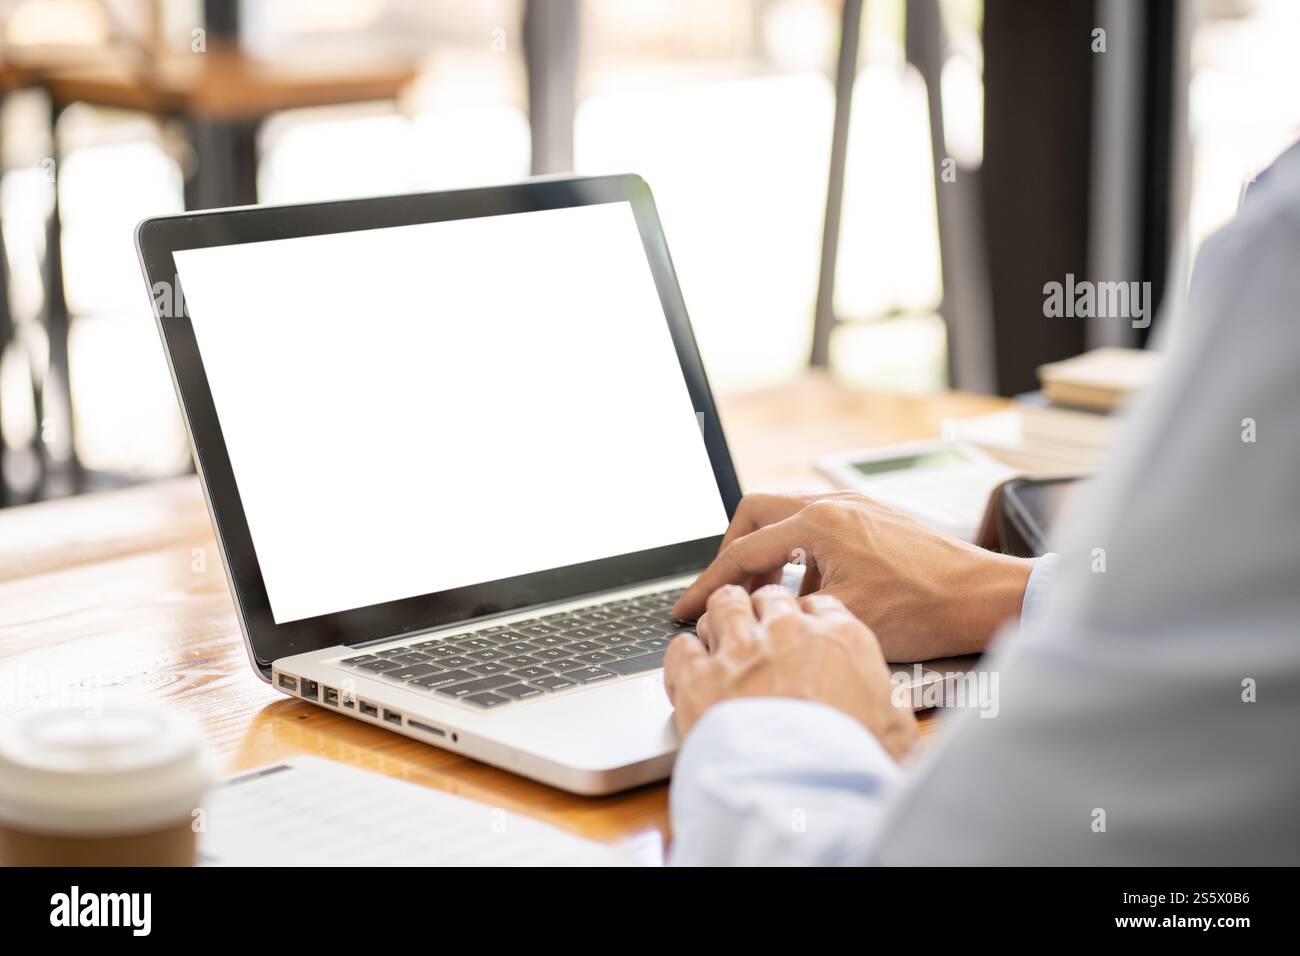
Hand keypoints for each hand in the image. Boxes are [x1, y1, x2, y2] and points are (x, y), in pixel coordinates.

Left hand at [664, 584, 919, 759]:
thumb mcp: (896, 732)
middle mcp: (787, 633)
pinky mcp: (700, 677)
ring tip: (718, 642)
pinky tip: (689, 673)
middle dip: (759, 611)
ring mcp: (741, 651)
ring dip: (719, 620)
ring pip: (722, 605)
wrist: (804, 792)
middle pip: (766, 597)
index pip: (818, 604)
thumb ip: (892, 708)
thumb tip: (894, 708)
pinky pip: (683, 647)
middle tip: (754, 635)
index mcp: (840, 639)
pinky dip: (684, 657)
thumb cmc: (851, 763)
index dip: (803, 617)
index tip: (798, 630)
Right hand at [672, 492, 1033, 660]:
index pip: (744, 551)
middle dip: (731, 553)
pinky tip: (808, 589)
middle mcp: (833, 503)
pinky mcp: (871, 517)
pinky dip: (797, 552)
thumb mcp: (841, 620)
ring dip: (766, 553)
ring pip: (785, 516)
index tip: (686, 608)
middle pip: (755, 513)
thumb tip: (746, 619)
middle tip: (723, 592)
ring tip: (764, 597)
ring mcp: (854, 506)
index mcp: (820, 523)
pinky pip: (815, 524)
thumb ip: (784, 613)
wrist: (985, 596)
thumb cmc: (924, 609)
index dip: (709, 584)